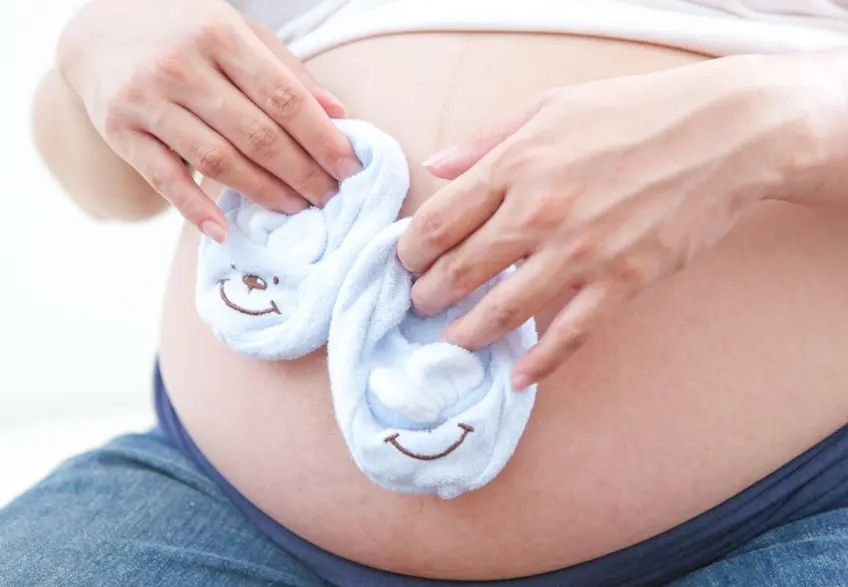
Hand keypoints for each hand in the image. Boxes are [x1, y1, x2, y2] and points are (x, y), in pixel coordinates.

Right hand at [56, 0, 361, 241]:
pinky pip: (165, 180)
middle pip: (256, 134)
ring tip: (296, 210)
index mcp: (219, 34)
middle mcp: (180, 65)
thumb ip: (287, 72)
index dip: (321, 138)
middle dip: (301, 173)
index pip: (283, 97)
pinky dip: (196, 210)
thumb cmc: (184, 33)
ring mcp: (146, 99)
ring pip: (217, 160)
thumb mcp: (237, 33)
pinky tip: (225, 230)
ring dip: (263, 193)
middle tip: (329, 199)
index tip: (350, 169)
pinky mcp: (120, 131)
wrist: (98, 31)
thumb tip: (338, 116)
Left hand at [398, 55, 816, 387]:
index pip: (437, 223)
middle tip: (418, 305)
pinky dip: (539, 364)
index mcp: (514, 166)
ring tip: (451, 341)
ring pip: (503, 312)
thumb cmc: (634, 112)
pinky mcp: (622, 282)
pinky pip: (569, 336)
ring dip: (467, 333)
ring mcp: (581, 254)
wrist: (724, 133)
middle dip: (429, 296)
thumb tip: (437, 167)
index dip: (411, 251)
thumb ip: (486, 141)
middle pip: (459, 272)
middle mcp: (538, 214)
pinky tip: (516, 378)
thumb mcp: (550, 106)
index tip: (407, 263)